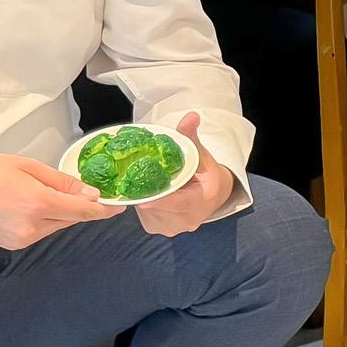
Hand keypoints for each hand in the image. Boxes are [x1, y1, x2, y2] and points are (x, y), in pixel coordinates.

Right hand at [0, 153, 119, 249]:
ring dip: (59, 213)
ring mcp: (21, 239)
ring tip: (41, 192)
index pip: (83, 212)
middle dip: (78, 206)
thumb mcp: (26, 166)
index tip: (120, 205)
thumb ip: (62, 182)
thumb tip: (90, 193)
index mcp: (38, 204)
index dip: (104, 209)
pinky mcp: (11, 244)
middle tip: (83, 190)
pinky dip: (42, 219)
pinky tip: (26, 204)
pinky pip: (38, 231)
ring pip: (55, 226)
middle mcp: (32, 227)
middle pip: (70, 219)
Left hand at [138, 111, 235, 234]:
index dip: (158, 199)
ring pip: (147, 213)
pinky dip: (142, 204)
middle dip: (144, 192)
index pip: (177, 203)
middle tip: (133, 176)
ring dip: (142, 198)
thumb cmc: (206, 174)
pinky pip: (145, 217)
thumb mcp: (201, 155)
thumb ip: (191, 138)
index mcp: (201, 201)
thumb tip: (190, 117)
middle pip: (157, 208)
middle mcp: (187, 220)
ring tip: (140, 182)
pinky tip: (144, 192)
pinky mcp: (161, 229)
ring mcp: (173, 228)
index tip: (141, 194)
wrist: (213, 196)